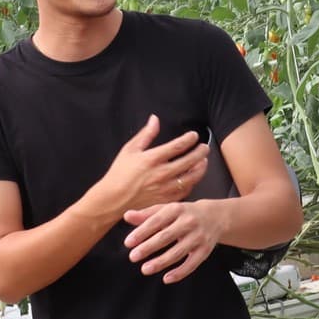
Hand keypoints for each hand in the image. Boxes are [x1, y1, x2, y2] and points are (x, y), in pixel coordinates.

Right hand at [91, 114, 208, 217]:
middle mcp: (161, 174)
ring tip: (204, 161)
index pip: (178, 146)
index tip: (194, 136)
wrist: (113, 199)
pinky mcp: (165, 200)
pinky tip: (193, 177)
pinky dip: (192, 183)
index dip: (189, 139)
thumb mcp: (129, 150)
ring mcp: (165, 188)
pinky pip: (185, 191)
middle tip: (205, 147)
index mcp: (152, 159)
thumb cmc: (119, 173)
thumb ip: (146, 134)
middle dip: (200, 152)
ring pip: (191, 178)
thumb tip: (155, 119)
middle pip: (189, 161)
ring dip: (200, 168)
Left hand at [123, 201, 222, 283]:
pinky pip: (192, 264)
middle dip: (149, 247)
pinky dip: (180, 272)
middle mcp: (189, 222)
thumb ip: (147, 214)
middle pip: (166, 236)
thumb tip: (127, 216)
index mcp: (176, 209)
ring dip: (161, 262)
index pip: (156, 221)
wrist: (215, 216)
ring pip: (178, 252)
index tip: (128, 243)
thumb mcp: (167, 210)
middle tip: (133, 257)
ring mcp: (198, 237)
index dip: (142, 232)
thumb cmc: (184, 213)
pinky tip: (166, 278)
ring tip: (145, 269)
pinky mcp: (205, 250)